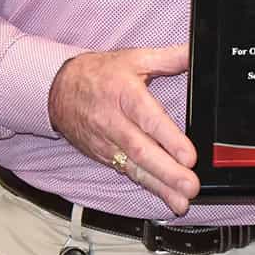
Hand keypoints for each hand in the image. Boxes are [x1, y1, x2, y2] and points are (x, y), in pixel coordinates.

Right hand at [48, 45, 198, 215]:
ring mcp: (106, 143)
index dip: (169, 139)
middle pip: (141, 151)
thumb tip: (196, 52)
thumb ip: (170, 57)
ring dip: (159, 187)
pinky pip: (126, 173)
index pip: (149, 119)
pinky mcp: (102, 156)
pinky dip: (145, 186)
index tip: (189, 156)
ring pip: (134, 168)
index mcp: (125, 94)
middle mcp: (114, 122)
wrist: (58, 88)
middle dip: (167, 173)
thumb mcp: (136, 58)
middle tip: (190, 187)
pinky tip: (162, 197)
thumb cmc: (101, 73)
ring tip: (180, 202)